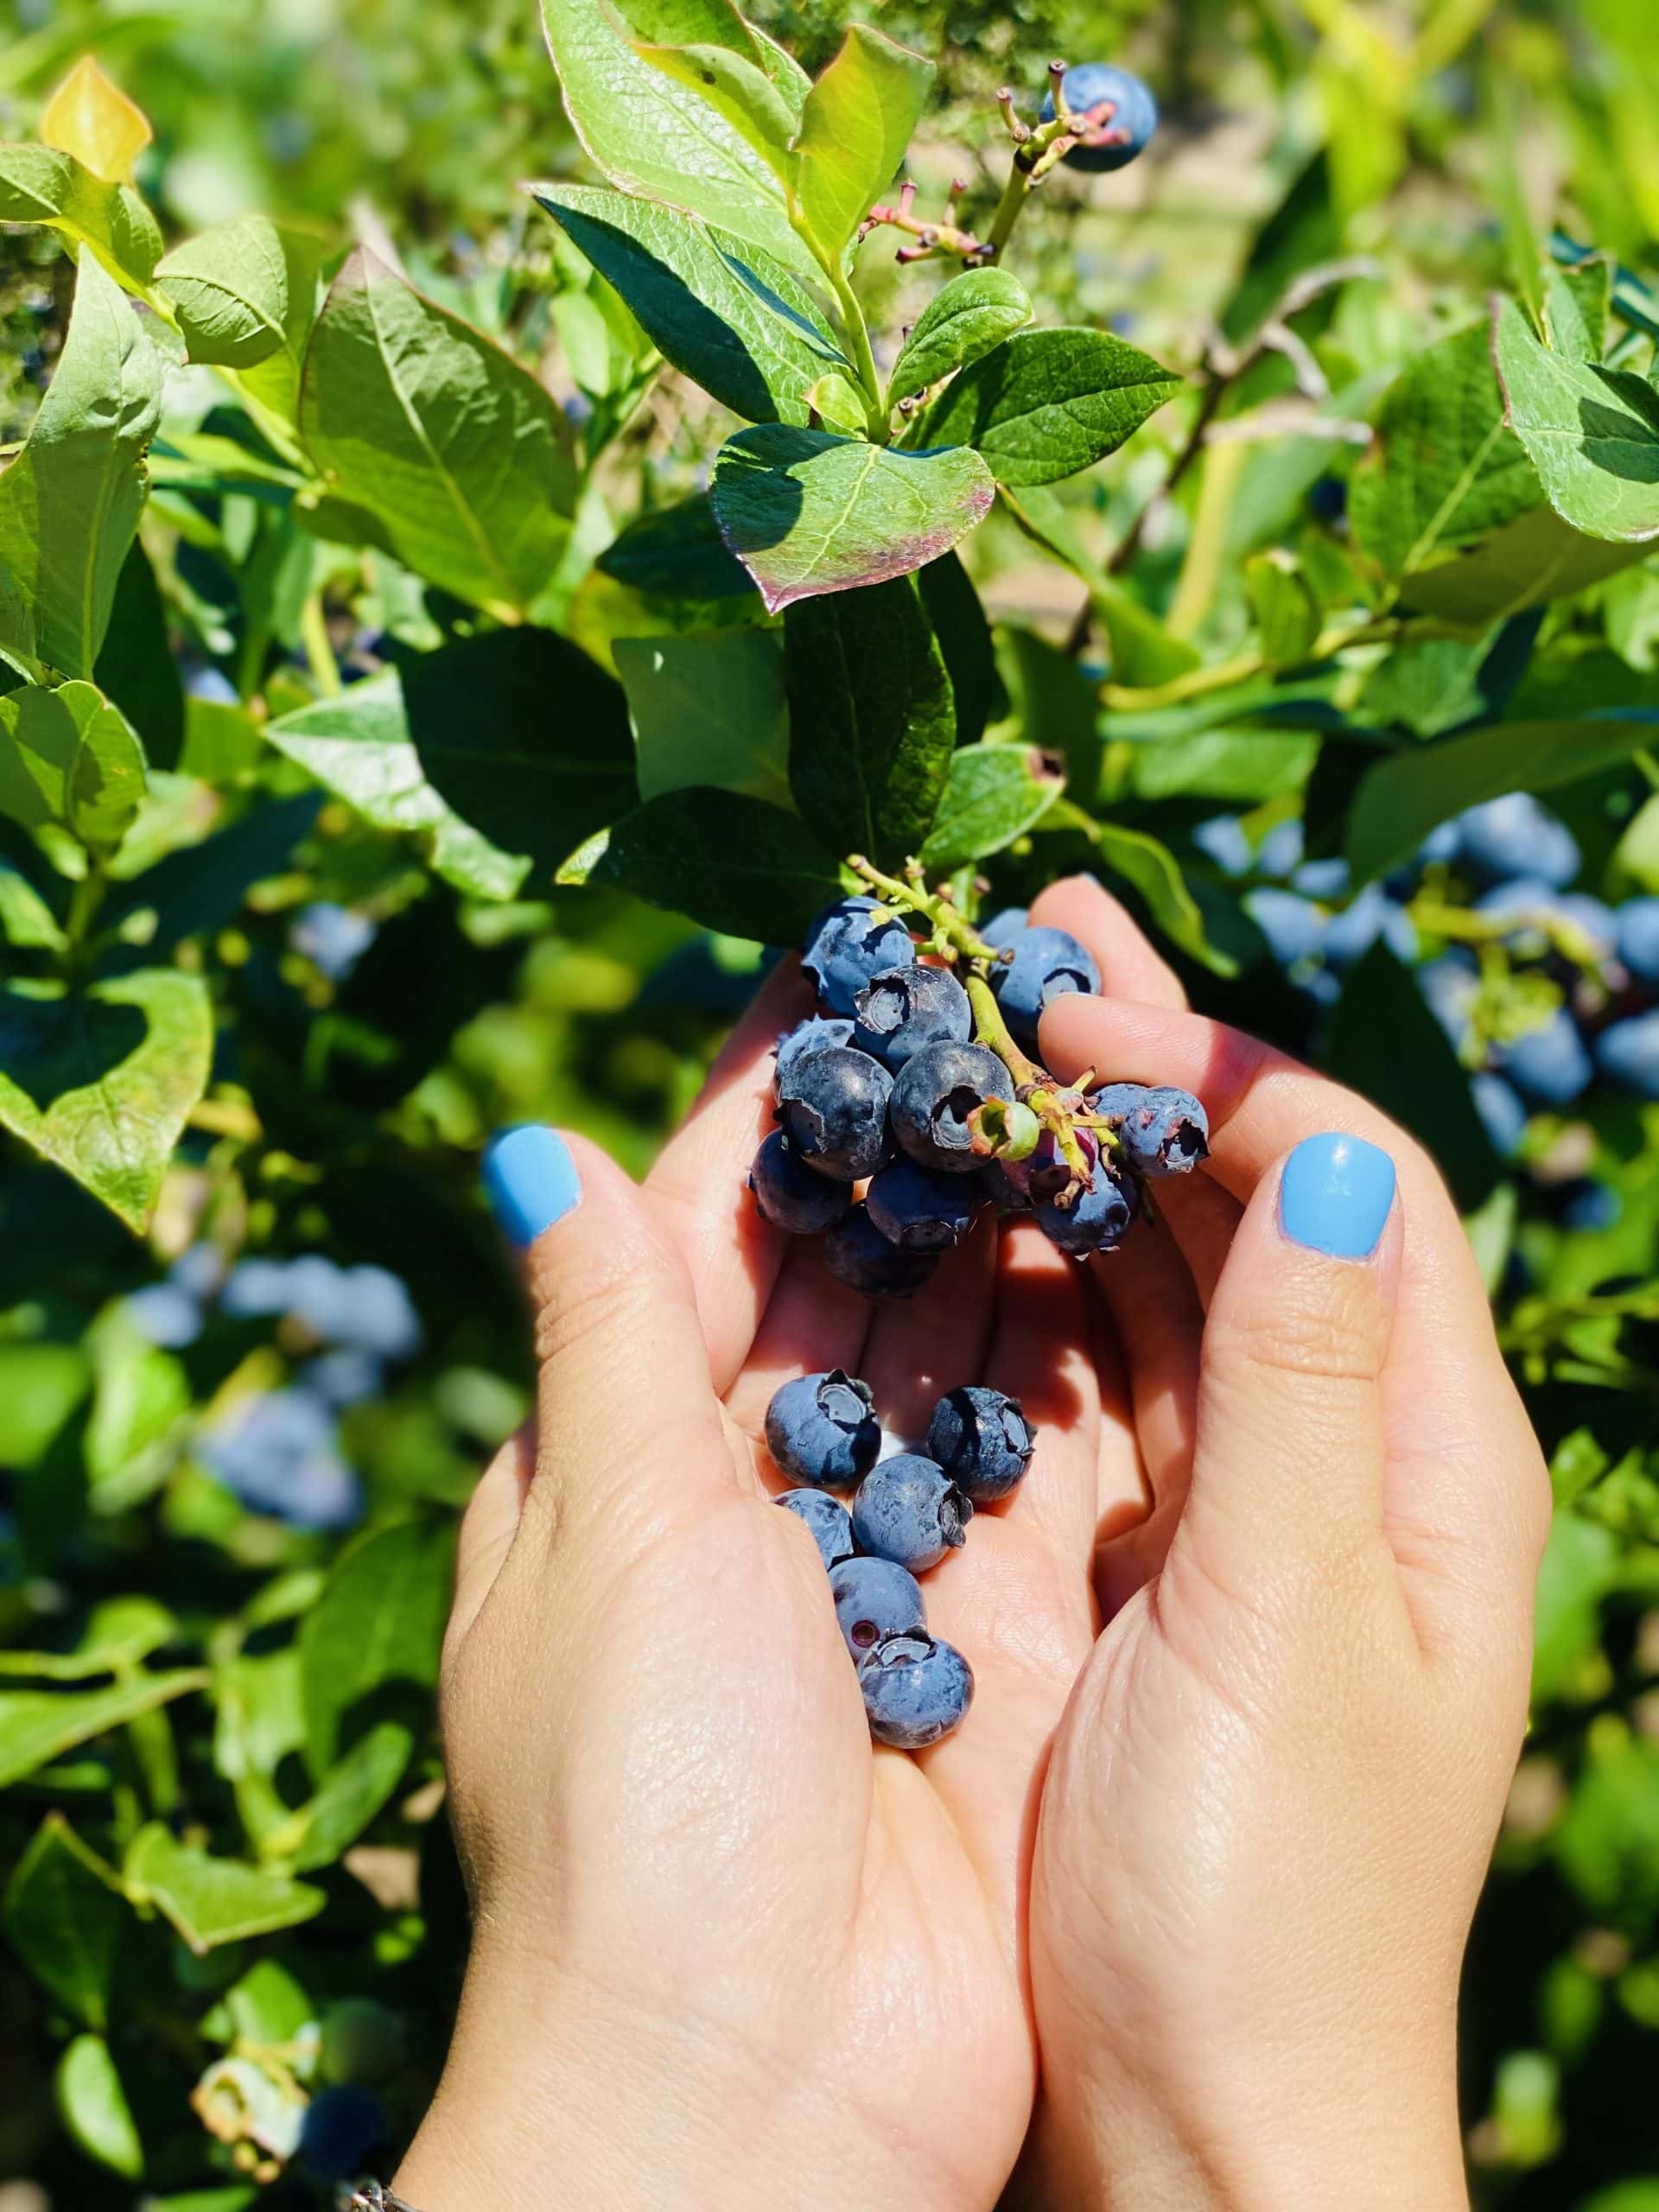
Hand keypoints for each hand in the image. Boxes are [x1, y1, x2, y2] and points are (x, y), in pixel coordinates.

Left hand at [394, 930, 1133, 2210]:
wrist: (750, 2082)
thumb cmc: (633, 1795)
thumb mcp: (602, 1525)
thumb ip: (600, 1330)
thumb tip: (529, 1148)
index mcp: (625, 1457)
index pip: (698, 1220)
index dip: (764, 1091)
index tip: (832, 960)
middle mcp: (757, 1494)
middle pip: (842, 1268)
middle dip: (906, 1133)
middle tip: (989, 988)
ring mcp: (887, 1559)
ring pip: (956, 1341)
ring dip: (999, 1215)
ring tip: (1066, 1068)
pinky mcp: (1005, 1629)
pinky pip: (1046, 1454)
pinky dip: (1076, 1348)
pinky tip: (1119, 1230)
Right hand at [1005, 883, 1549, 2211]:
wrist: (1209, 2128)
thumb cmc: (1263, 1903)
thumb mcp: (1288, 1626)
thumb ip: (1299, 1385)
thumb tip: (1332, 1151)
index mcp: (1430, 1457)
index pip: (1348, 1177)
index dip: (1218, 1061)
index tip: (1072, 998)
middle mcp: (1355, 1453)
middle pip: (1261, 1196)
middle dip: (1153, 1061)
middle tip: (1031, 939)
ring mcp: (1254, 1500)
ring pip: (1176, 1267)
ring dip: (1093, 1143)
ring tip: (995, 1030)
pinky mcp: (1162, 1554)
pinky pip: (1112, 1367)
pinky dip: (1049, 1267)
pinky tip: (977, 1203)